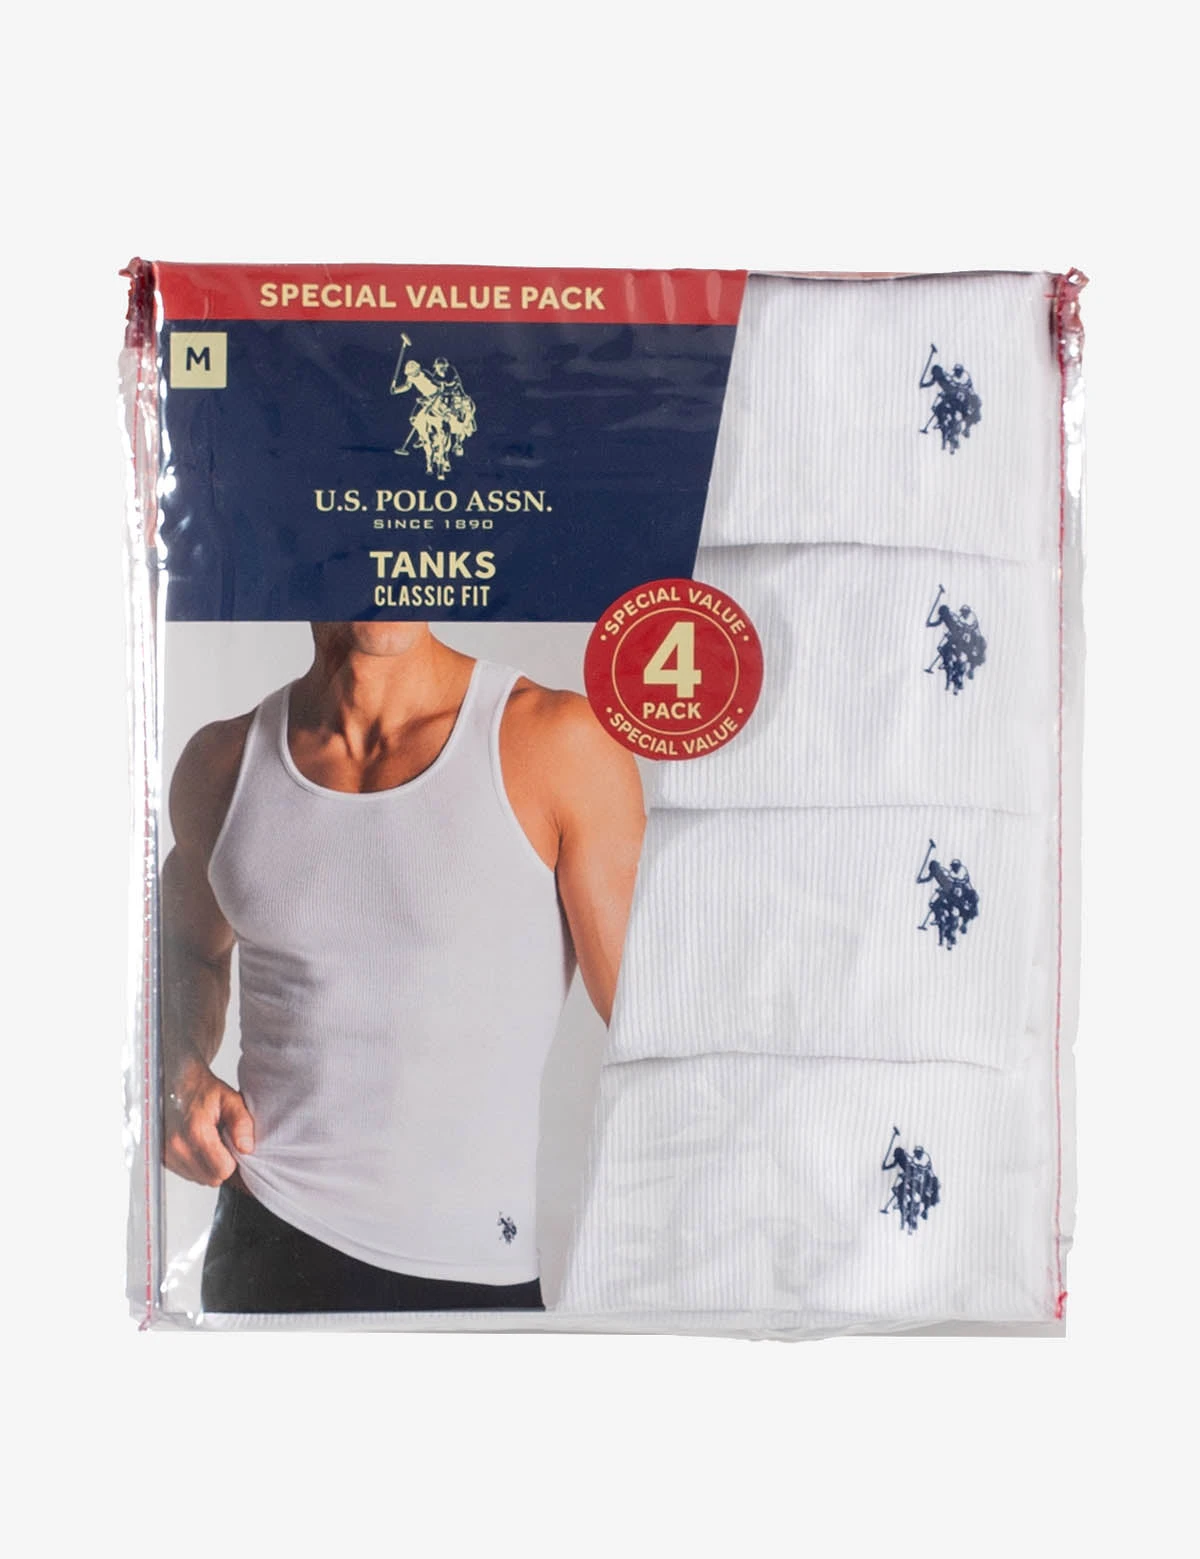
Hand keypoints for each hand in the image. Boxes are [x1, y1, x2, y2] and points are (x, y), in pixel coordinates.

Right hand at [163, 1058, 254, 1185]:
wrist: (176, 1081)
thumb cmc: (203, 1090)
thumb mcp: (230, 1099)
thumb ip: (241, 1122)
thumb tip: (246, 1148)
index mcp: (195, 1132)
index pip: (222, 1170)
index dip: (233, 1161)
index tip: (232, 1145)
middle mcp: (176, 1146)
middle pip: (211, 1178)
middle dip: (221, 1165)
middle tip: (222, 1143)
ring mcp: (166, 1153)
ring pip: (198, 1179)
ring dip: (208, 1166)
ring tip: (209, 1142)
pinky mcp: (161, 1157)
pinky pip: (186, 1174)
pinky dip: (196, 1164)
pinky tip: (198, 1145)